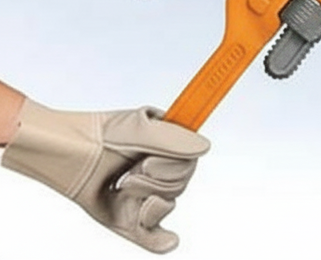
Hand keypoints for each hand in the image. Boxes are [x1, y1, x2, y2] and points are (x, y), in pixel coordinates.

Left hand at [1, 99, 209, 253]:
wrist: (66, 152)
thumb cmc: (99, 134)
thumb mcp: (139, 128)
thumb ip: (174, 139)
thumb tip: (204, 148)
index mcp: (171, 147)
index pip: (191, 159)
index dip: (174, 162)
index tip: (149, 161)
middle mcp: (162, 172)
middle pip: (181, 183)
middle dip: (154, 178)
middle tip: (129, 170)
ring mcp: (147, 197)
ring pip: (168, 204)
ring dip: (144, 194)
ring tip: (121, 184)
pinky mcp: (131, 219)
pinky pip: (155, 236)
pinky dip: (161, 240)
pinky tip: (169, 241)